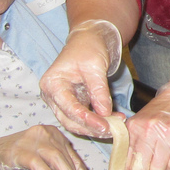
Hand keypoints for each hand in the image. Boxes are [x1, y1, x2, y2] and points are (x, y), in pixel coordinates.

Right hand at [39, 19, 122, 137]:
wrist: (89, 40)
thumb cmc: (88, 47)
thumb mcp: (95, 66)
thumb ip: (99, 90)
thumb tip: (105, 113)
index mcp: (52, 84)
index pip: (69, 108)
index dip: (87, 120)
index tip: (105, 126)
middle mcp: (52, 96)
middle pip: (69, 120)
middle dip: (91, 128)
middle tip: (113, 130)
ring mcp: (61, 102)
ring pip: (76, 123)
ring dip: (95, 128)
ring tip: (117, 126)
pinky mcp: (72, 104)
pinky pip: (83, 118)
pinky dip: (97, 122)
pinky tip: (114, 121)